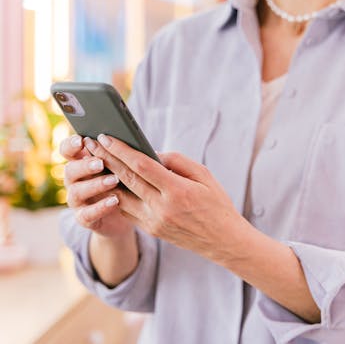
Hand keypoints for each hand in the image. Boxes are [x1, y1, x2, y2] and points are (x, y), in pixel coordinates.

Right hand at [60, 135, 132, 237]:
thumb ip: (123, 155)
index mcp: (82, 162)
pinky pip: (86, 214)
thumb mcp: (125, 167)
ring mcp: (77, 200)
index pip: (68, 150)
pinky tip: (114, 201)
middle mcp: (75, 180)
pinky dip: (100, 207)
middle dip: (84, 165)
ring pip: (76, 191)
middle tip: (100, 162)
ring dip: (95, 185)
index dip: (71, 145)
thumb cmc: (127, 183)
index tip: (82, 140)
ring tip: (114, 180)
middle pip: (70, 170)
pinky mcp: (84, 218)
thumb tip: (134, 142)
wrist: (130, 214)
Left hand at [84, 135, 247, 261]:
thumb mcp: (205, 176)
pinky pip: (127, 210)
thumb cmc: (216, 203)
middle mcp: (162, 207)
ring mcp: (154, 221)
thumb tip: (153, 154)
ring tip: (93, 160)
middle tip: (89, 143)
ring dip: (104, 177)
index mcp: (177, 191)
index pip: (142, 166)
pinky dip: (115, 195)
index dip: (121, 150)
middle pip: (126, 178)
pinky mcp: (150, 230)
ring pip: (120, 196)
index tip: (105, 136)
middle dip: (106, 158)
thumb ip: (178, 161)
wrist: (223, 240)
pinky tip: (107, 181)